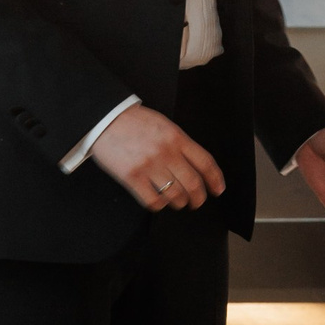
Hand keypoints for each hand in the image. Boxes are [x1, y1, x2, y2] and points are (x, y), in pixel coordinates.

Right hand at [91, 104, 225, 212]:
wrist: (106, 119)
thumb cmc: (135, 122)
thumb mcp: (164, 126)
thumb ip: (180, 143)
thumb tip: (196, 166)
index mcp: (177, 137)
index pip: (205, 163)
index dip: (215, 180)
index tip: (218, 190)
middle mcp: (166, 152)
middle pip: (193, 184)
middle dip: (198, 198)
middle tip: (196, 202)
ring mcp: (149, 165)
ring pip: (175, 195)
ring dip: (179, 203)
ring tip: (177, 202)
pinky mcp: (132, 177)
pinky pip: (153, 201)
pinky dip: (160, 205)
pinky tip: (158, 201)